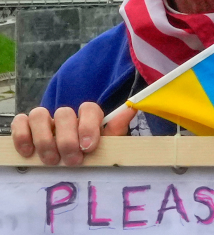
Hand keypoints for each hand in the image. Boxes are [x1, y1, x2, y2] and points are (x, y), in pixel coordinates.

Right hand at [11, 102, 135, 165]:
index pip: (88, 108)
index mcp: (88, 116)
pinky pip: (20, 122)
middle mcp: (66, 116)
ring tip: (52, 160)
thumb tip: (132, 109)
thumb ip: (116, 129)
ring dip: (44, 139)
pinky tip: (29, 152)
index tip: (88, 147)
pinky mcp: (26, 128)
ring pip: (39, 114)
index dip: (88, 126)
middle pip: (63, 113)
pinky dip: (22, 135)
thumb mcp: (107, 146)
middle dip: (67, 140)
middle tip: (73, 161)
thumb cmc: (91, 155)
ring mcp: (45, 120)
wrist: (71, 165)